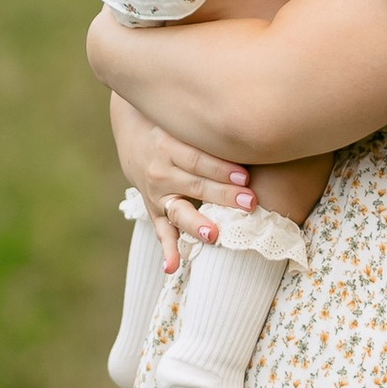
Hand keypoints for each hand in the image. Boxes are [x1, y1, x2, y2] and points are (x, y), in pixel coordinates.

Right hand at [110, 96, 251, 259]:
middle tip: (249, 203)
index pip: (197, 158)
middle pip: (194, 184)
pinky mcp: (153, 209)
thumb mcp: (185, 119)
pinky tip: (172, 268)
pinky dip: (167, 250)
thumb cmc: (174, 122)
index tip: (245, 177)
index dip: (220, 168)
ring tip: (213, 235)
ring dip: (196, 224)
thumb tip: (254, 123)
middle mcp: (160, 170)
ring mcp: (155, 192)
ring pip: (178, 210)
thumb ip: (211, 126)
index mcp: (169, 144)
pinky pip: (161, 231)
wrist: (132, 128)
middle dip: (222, 196)